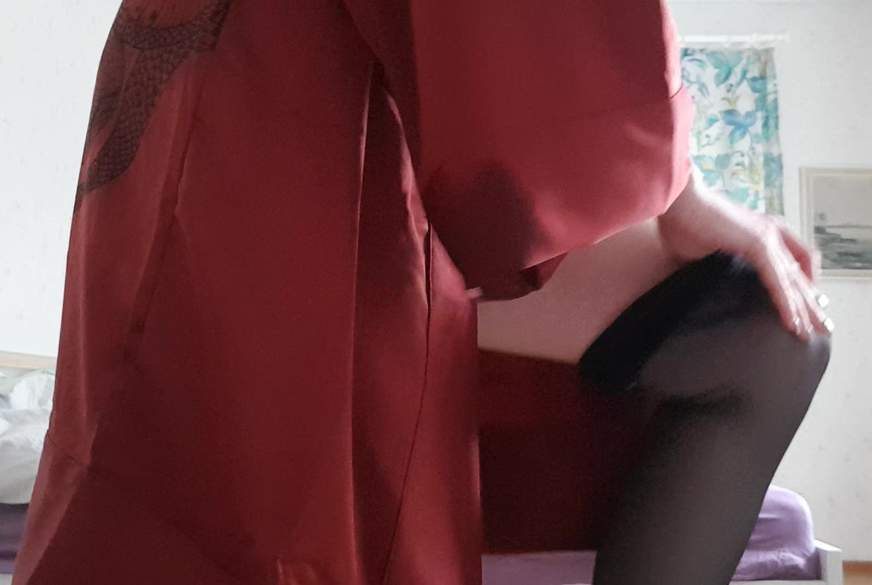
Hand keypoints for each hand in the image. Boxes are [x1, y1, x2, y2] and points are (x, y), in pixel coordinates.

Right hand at [657, 177, 832, 339]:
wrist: (677, 200)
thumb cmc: (682, 221)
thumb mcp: (700, 251)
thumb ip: (709, 267)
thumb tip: (697, 287)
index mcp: (758, 231)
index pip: (792, 261)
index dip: (802, 283)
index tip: (806, 305)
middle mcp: (770, 232)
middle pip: (800, 273)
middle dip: (811, 302)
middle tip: (820, 325)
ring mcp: (767, 236)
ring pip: (793, 281)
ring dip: (804, 309)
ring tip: (810, 332)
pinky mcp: (758, 243)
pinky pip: (779, 281)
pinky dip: (786, 303)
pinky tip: (792, 321)